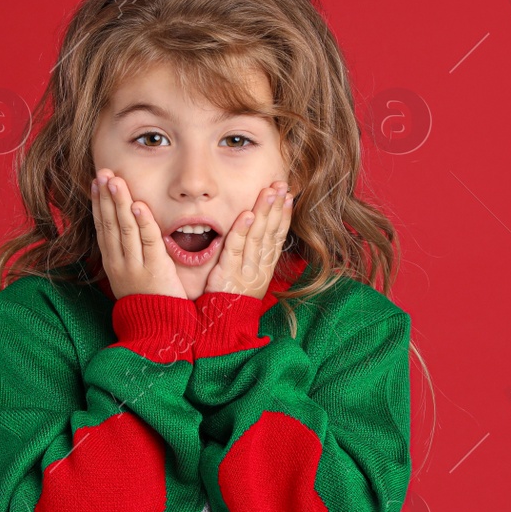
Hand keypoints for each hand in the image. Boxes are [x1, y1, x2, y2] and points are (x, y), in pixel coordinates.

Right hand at [91, 168, 185, 299]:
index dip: (98, 204)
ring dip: (119, 202)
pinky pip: (147, 241)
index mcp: (113, 264)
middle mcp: (119, 263)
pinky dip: (142, 221)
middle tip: (103, 173)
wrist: (156, 332)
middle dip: (105, 196)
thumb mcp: (130, 280)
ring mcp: (135, 266)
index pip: (102, 228)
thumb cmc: (147, 305)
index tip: (96, 183)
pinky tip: (137, 204)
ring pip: (125, 228)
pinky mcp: (154, 269)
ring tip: (115, 180)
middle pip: (109, 224)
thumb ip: (128, 258)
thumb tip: (125, 237)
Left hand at [204, 180, 292, 298]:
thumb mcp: (249, 280)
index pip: (277, 237)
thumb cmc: (232, 302)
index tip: (288, 195)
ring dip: (264, 212)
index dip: (284, 215)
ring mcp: (245, 271)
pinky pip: (236, 248)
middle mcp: (259, 268)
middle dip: (276, 207)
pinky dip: (242, 230)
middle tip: (281, 184)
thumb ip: (254, 259)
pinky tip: (248, 214)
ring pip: (256, 237)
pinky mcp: (228, 273)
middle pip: (270, 233)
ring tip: (269, 191)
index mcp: (265, 269)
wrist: (222, 327)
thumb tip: (260, 237)